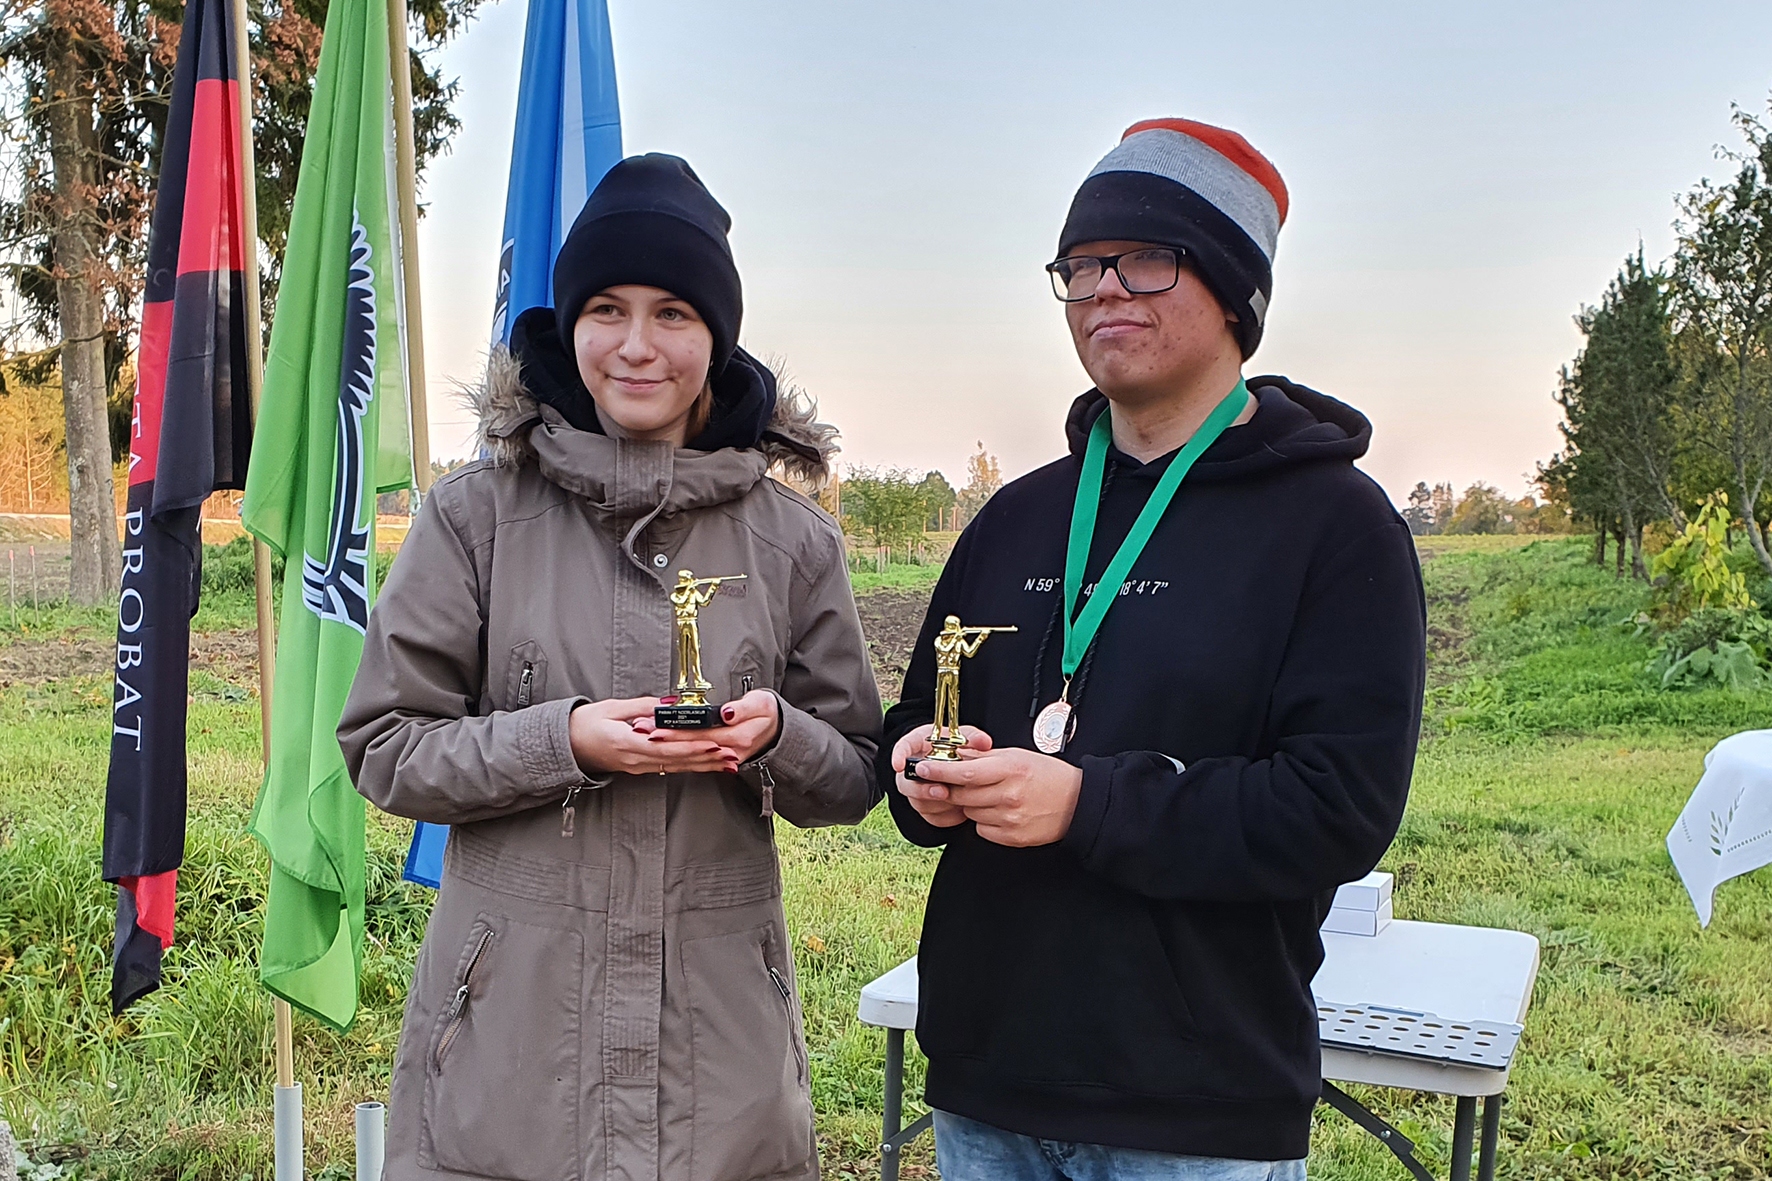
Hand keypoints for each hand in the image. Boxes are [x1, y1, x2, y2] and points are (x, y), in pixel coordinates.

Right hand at [570, 697, 739, 775]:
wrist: (565, 745)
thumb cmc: (583, 725)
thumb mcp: (611, 708)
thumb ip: (642, 706)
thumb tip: (668, 704)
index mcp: (626, 742)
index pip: (664, 747)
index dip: (690, 747)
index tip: (712, 743)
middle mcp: (634, 759)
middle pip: (676, 761)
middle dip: (706, 758)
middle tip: (731, 755)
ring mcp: (637, 766)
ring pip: (676, 767)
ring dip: (703, 765)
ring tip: (727, 763)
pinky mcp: (639, 767)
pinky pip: (669, 768)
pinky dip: (690, 766)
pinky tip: (706, 766)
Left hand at [636, 688, 780, 764]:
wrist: (778, 729)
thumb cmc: (768, 712)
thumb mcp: (760, 703)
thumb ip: (742, 709)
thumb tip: (726, 713)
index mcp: (737, 737)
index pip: (700, 735)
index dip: (676, 731)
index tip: (657, 726)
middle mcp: (729, 751)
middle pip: (690, 745)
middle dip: (663, 738)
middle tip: (640, 729)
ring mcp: (724, 757)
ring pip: (689, 753)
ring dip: (666, 746)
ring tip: (644, 735)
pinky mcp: (720, 758)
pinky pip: (695, 757)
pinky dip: (677, 753)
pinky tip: (662, 750)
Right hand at [891, 724, 992, 827]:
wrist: (964, 768)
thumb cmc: (960, 748)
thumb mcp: (966, 737)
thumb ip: (973, 737)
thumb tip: (985, 742)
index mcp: (919, 745)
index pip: (902, 747)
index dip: (898, 756)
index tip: (899, 765)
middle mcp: (914, 769)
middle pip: (905, 782)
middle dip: (922, 790)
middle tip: (943, 791)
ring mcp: (918, 789)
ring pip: (917, 802)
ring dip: (937, 804)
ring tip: (957, 802)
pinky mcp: (927, 807)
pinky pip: (931, 816)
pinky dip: (946, 816)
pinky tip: (960, 810)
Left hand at [907, 746, 1081, 846]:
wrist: (1078, 804)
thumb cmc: (1048, 776)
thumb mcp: (1018, 757)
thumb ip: (985, 758)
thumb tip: (956, 756)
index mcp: (1010, 770)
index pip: (965, 772)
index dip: (939, 771)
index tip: (922, 768)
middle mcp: (1009, 795)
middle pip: (962, 795)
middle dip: (952, 788)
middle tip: (953, 782)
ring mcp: (1010, 819)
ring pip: (970, 813)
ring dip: (971, 805)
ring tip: (991, 796)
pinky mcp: (1012, 838)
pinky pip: (982, 829)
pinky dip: (983, 820)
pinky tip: (1000, 812)